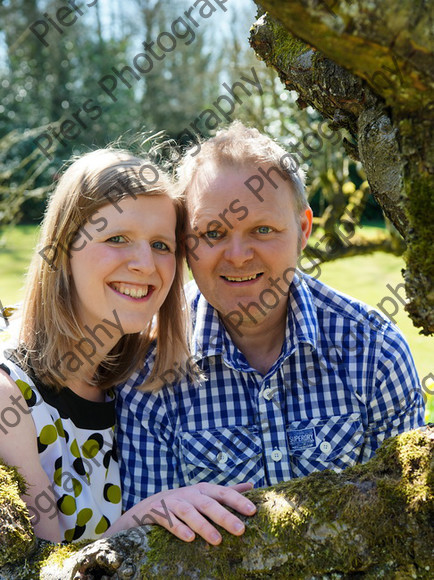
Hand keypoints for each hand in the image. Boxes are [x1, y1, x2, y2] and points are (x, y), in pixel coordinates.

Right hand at [126, 482, 255, 544]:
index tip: (253, 511)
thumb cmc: (186, 501)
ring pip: (189, 512)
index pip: (223, 493)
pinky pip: (169, 521)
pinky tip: (190, 539)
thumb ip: (227, 491)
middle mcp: (190, 494)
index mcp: (204, 490)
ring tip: (217, 540)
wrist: (151, 505)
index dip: (238, 500)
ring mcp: (174, 502)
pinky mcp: (159, 513)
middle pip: (208, 504)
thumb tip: (252, 485)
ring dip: (203, 525)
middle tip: (240, 530)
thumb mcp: (206, 493)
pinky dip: (179, 528)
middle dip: (225, 516)